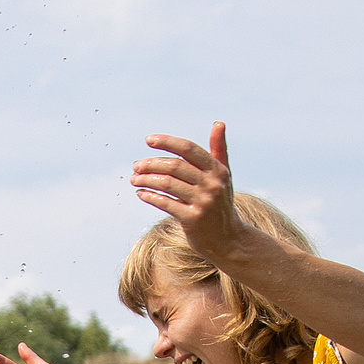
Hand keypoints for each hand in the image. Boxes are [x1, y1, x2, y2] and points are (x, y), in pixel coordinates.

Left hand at [130, 121, 239, 263]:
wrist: (228, 239)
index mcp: (217, 170)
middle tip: (136, 165)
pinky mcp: (193, 219)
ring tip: (135, 179)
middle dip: (151, 164)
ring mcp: (203, 202)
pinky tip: (141, 193)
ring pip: (167, 184)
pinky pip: (166, 203)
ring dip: (147, 180)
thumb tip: (219, 123)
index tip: (149, 140)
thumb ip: (218, 150)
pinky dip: (150, 196)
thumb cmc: (221, 204)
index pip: (189, 149)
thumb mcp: (223, 176)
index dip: (167, 142)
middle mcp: (212, 184)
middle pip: (175, 166)